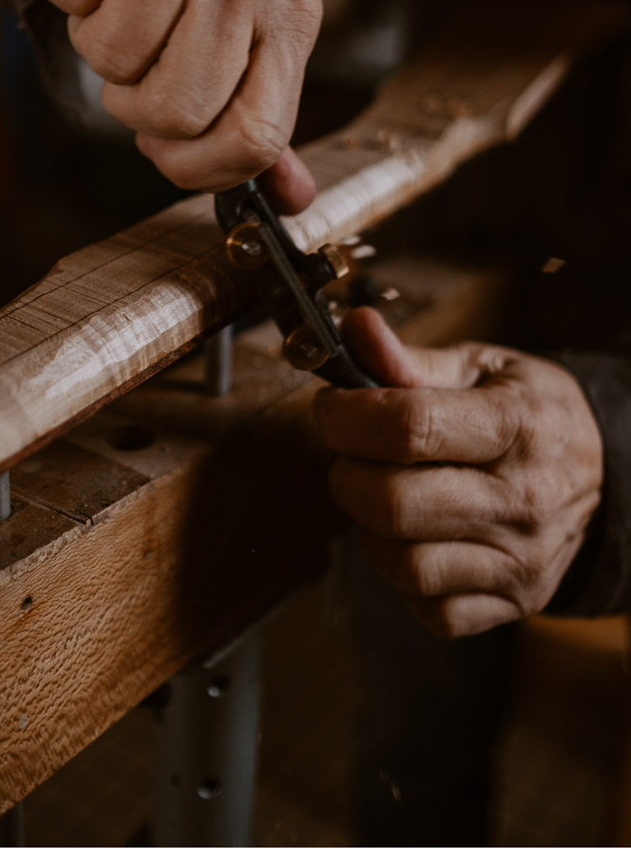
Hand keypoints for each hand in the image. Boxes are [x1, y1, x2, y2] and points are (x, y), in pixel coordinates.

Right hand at [36, 0, 321, 210]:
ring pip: (111, 53)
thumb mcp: (258, 35)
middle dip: (134, 106)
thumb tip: (289, 201)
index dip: (196, 165)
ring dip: (97, 45)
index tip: (166, 147)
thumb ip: (262, 117)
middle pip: (174, 107)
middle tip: (138, 68)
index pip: (256, 137)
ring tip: (122, 6)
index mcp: (291, 18)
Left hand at [316, 307, 602, 637]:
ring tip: (384, 494)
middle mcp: (526, 500)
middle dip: (347, 473)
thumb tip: (356, 329)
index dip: (346, 417)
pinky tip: (414, 537)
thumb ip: (413, 358)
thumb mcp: (484, 368)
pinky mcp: (516, 602)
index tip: (333, 409)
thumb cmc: (528, 413)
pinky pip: (428, 606)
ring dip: (369, 528)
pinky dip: (401, 576)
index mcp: (520, 426)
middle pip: (392, 503)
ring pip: (402, 563)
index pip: (408, 428)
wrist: (607, 476)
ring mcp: (523, 560)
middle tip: (354, 455)